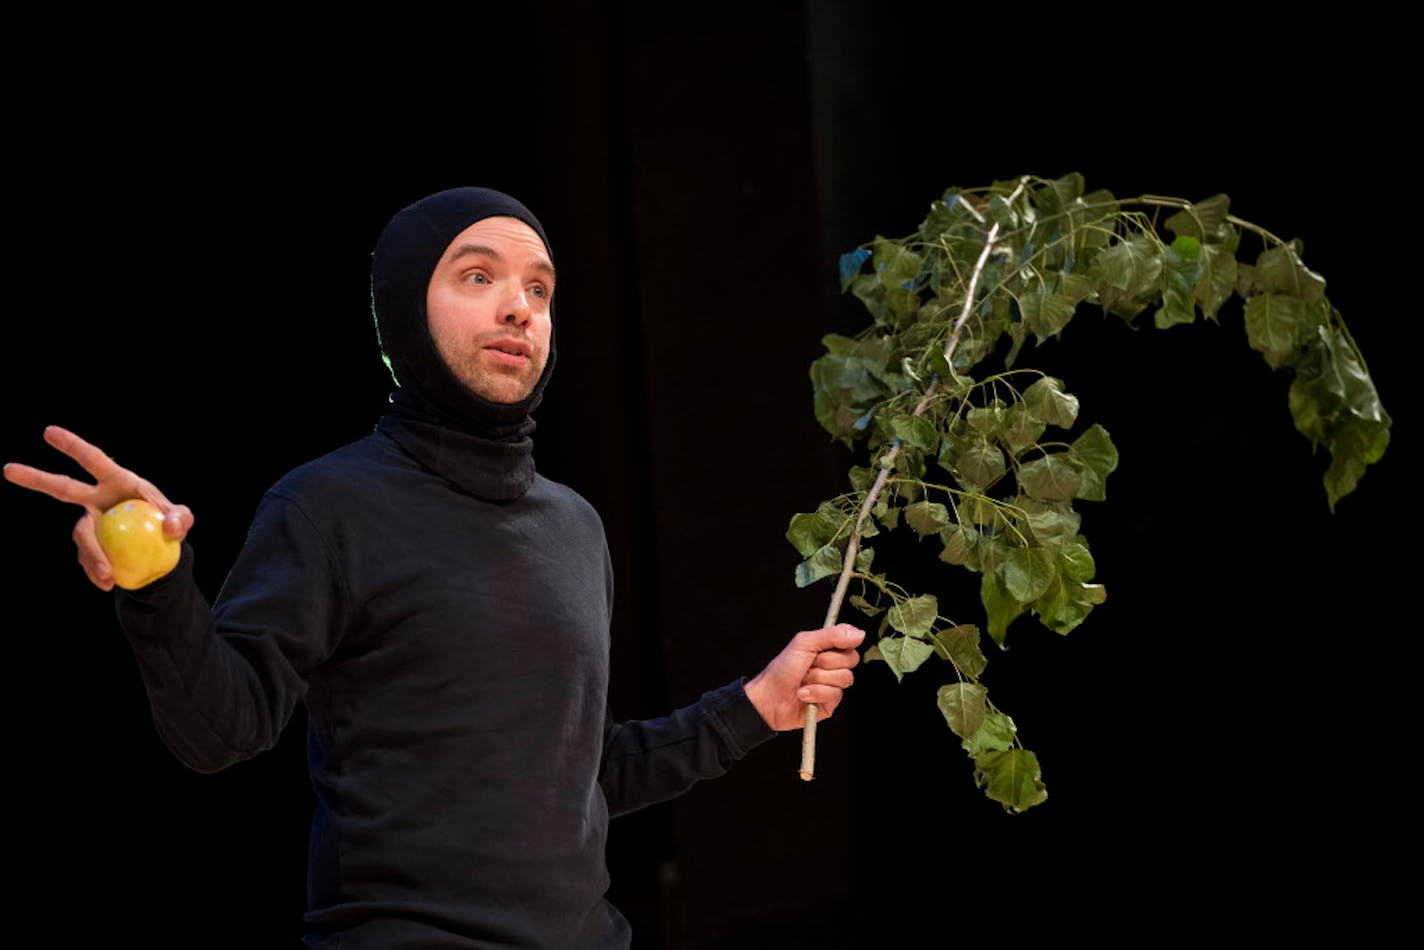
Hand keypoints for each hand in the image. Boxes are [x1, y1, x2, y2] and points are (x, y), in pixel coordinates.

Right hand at [3, 425, 192, 590]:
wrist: (160, 549)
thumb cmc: (170, 523)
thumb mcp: (181, 519)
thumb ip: (180, 519)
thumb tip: (172, 527)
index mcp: (117, 481)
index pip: (93, 460)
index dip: (73, 446)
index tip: (49, 432)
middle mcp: (96, 498)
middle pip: (62, 487)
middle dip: (36, 479)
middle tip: (8, 469)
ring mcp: (89, 522)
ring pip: (80, 536)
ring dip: (90, 554)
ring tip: (106, 576)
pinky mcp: (89, 545)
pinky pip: (86, 557)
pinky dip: (95, 570)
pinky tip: (107, 582)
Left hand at [744, 622, 864, 730]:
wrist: (769, 698)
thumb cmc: (781, 670)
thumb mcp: (804, 643)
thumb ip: (831, 635)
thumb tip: (859, 633)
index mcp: (826, 648)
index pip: (851, 641)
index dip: (843, 643)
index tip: (828, 646)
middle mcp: (831, 666)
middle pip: (851, 660)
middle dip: (827, 662)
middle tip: (809, 664)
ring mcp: (832, 684)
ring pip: (845, 678)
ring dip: (819, 679)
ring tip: (804, 680)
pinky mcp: (830, 703)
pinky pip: (836, 695)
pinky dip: (817, 693)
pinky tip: (804, 693)